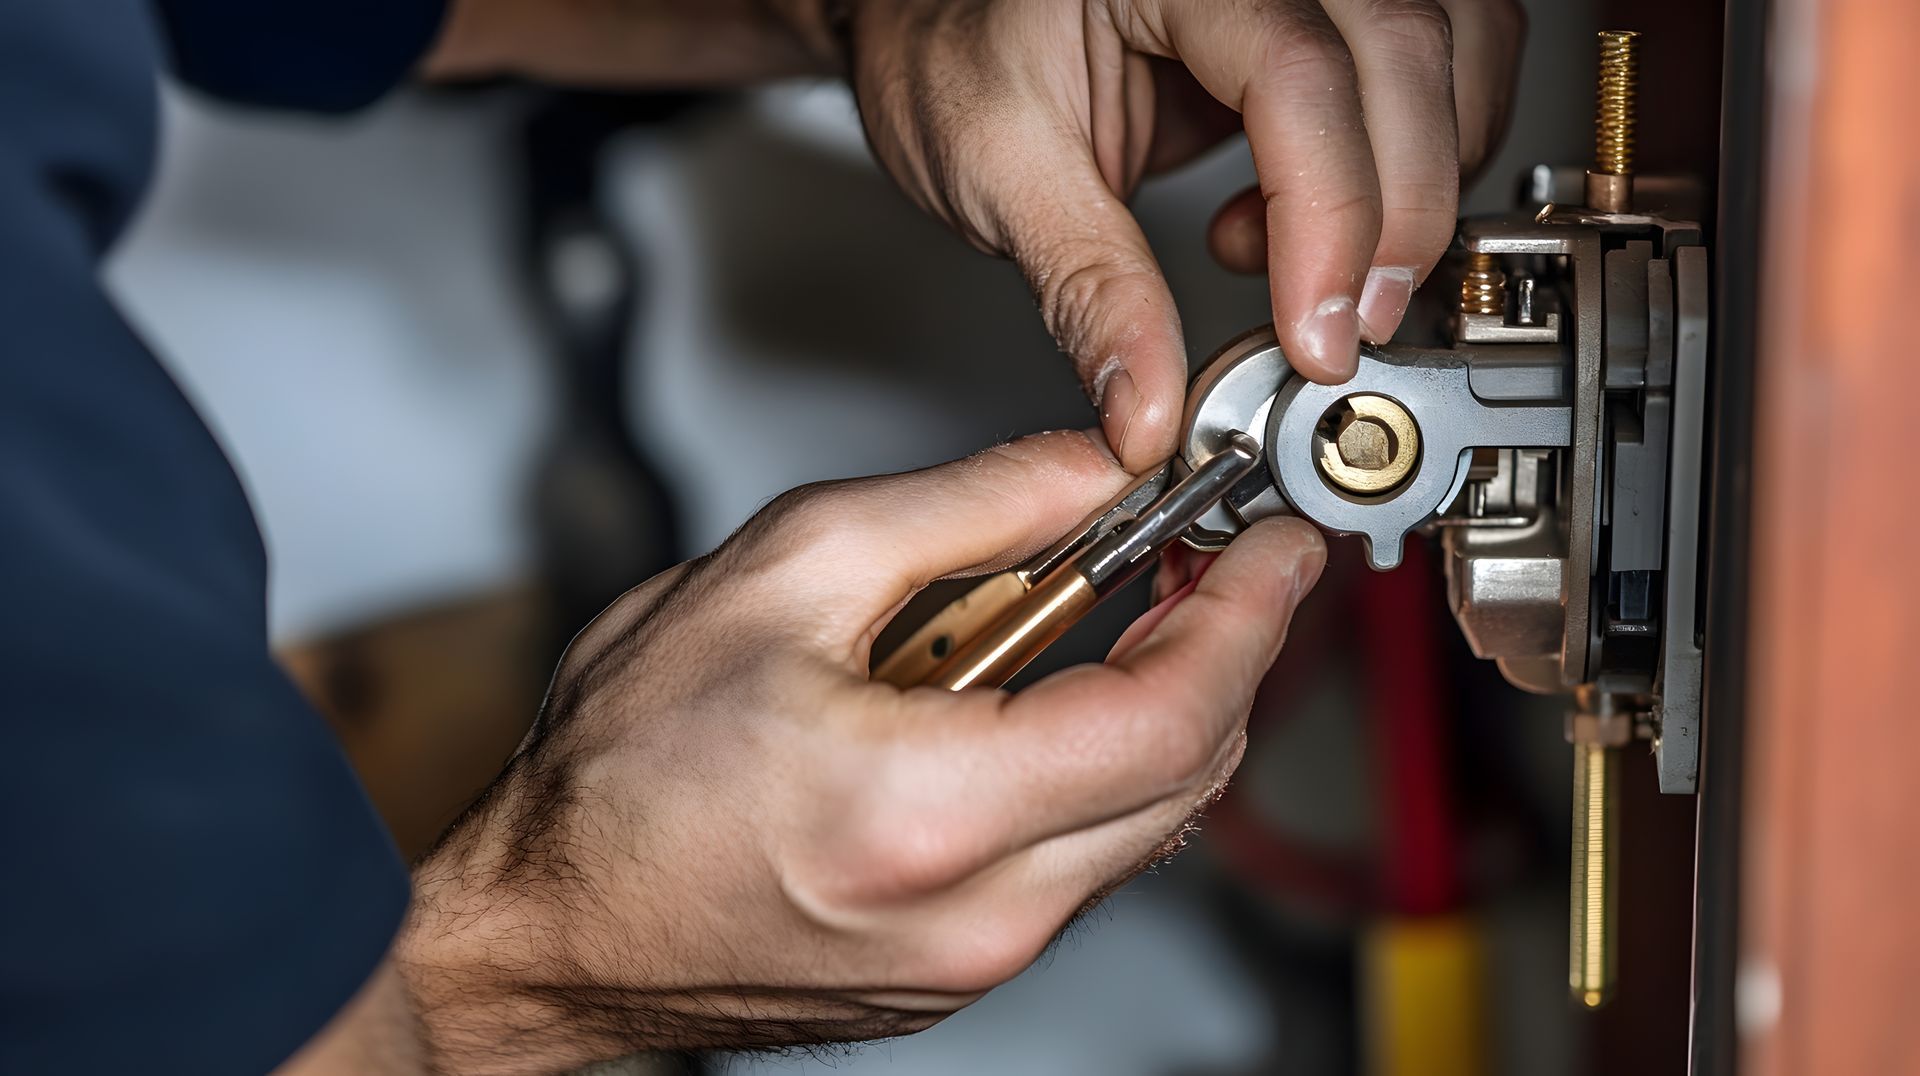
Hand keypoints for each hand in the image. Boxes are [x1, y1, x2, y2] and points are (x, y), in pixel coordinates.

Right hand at [393, 431, 1323, 1071]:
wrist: (550, 926)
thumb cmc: (621, 770)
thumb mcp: (789, 570)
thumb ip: (972, 507)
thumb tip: (1094, 468)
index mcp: (929, 807)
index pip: (1173, 718)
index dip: (1250, 621)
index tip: (1276, 550)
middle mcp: (974, 912)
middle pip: (1188, 777)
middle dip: (1224, 656)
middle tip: (1209, 563)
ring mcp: (974, 961)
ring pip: (1145, 825)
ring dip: (1160, 711)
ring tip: (1111, 619)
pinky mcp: (961, 975)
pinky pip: (1081, 867)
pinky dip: (1096, 773)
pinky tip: (1033, 706)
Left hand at [846, 0, 1523, 469]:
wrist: (943, 19)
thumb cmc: (952, 55)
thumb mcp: (998, 170)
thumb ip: (1088, 291)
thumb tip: (1149, 409)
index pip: (1298, 72)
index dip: (1328, 214)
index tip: (1316, 331)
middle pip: (1406, 55)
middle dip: (1397, 215)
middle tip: (1337, 330)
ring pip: (1454, 53)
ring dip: (1420, 184)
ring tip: (1302, 265)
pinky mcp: (1328, 16)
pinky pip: (1437, 68)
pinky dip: (1411, 163)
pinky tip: (1308, 219)